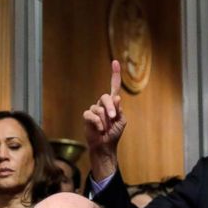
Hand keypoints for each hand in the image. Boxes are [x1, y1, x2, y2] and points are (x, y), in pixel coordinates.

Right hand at [82, 60, 125, 179]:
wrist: (105, 146)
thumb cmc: (114, 134)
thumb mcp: (121, 121)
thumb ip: (119, 110)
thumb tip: (116, 97)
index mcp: (113, 103)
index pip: (114, 86)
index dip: (114, 75)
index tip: (115, 62)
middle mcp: (102, 104)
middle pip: (106, 97)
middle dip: (111, 107)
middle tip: (114, 118)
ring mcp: (94, 110)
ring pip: (99, 108)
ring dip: (105, 120)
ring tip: (105, 129)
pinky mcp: (87, 117)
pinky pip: (91, 115)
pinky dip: (98, 123)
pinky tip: (100, 130)